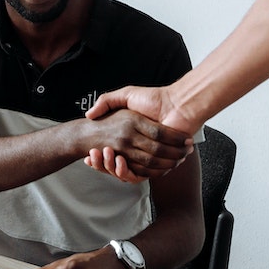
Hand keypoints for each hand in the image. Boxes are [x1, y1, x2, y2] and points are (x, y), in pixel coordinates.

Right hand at [83, 86, 201, 181]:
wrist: (179, 105)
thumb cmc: (155, 98)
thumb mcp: (127, 94)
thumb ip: (108, 100)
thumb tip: (89, 115)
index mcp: (131, 134)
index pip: (111, 149)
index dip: (100, 154)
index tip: (90, 153)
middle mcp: (138, 145)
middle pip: (116, 162)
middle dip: (103, 162)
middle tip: (92, 155)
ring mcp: (148, 154)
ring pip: (126, 170)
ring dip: (114, 167)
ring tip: (105, 156)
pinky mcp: (158, 162)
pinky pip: (141, 174)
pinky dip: (129, 173)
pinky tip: (119, 162)